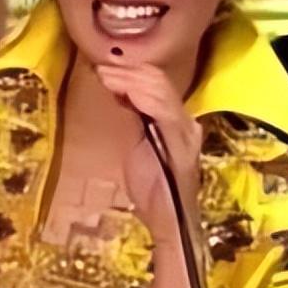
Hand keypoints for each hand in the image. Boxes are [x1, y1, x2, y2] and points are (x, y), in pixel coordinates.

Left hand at [96, 61, 201, 245]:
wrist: (168, 220)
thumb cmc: (151, 184)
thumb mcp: (136, 140)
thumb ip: (132, 114)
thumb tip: (115, 86)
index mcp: (175, 118)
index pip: (155, 81)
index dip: (128, 70)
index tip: (102, 67)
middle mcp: (186, 120)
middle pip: (158, 80)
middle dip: (126, 71)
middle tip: (100, 69)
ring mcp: (186, 132)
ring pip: (160, 90)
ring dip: (129, 80)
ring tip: (106, 77)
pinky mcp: (182, 146)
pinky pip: (165, 112)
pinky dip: (142, 97)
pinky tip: (124, 92)